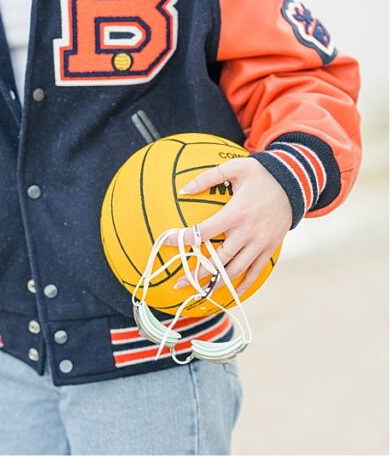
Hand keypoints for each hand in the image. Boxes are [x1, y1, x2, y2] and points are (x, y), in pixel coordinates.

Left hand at [167, 157, 290, 295]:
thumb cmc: (261, 174)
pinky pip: (256, 271)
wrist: (296, 182)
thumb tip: (183, 189)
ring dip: (217, 283)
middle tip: (180, 282)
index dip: (183, 239)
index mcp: (236, 213)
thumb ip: (207, 178)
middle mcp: (248, 232)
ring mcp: (261, 243)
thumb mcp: (233, 168)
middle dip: (197, 273)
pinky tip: (232, 293)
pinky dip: (244, 285)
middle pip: (219, 259)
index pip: (204, 232)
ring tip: (200, 291)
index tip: (166, 242)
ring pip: (236, 270)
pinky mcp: (271, 248)